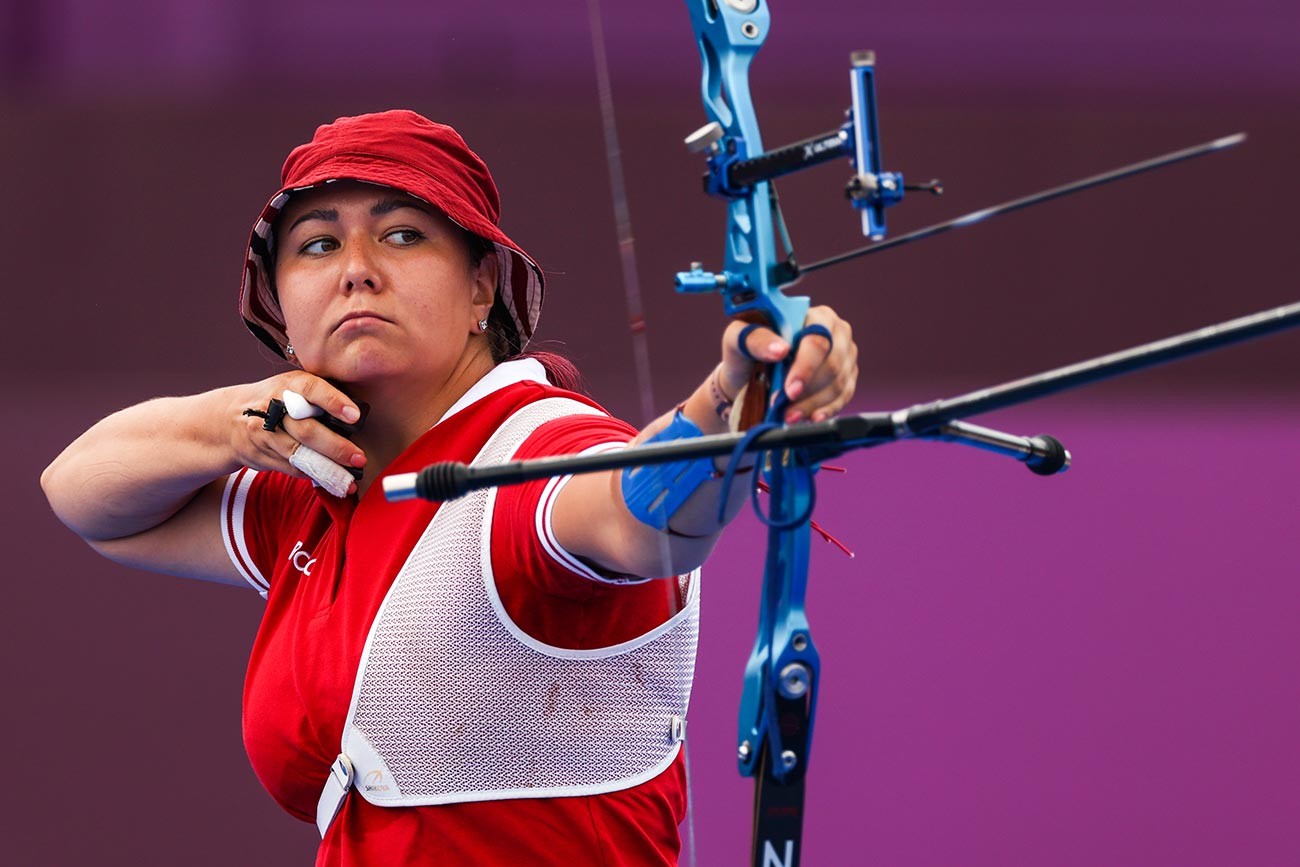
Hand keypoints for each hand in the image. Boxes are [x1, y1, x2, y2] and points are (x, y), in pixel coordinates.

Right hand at [227, 373, 365, 488]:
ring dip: (327, 469)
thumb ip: (318, 396)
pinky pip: (292, 468)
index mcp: (287, 385)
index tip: (355, 416)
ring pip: (299, 455)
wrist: (227, 419)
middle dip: (336, 447)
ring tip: (350, 479)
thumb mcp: (291, 386)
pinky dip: (314, 475)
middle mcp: (273, 408)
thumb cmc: (273, 400)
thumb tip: (358, 415)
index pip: (311, 389)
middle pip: (306, 430)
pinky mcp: (262, 456)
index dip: (333, 401)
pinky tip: (333, 481)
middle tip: (359, 458)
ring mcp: (265, 434)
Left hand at [719, 306, 857, 423]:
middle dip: (808, 391)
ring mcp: (845, 357)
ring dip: (812, 405)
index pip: (818, 339)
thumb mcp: (739, 338)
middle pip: (833, 364)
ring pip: (838, 384)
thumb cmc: (746, 350)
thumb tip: (781, 350)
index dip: (806, 367)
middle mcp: (836, 333)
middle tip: (785, 409)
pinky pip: (844, 398)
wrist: (749, 375)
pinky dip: (826, 411)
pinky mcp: (846, 379)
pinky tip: (810, 418)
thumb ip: (757, 339)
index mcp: (814, 315)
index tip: (791, 390)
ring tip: (789, 416)